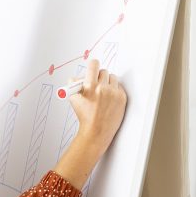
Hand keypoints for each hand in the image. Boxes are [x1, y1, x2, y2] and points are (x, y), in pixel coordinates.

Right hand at [52, 59, 126, 189]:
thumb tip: (78, 76)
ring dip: (108, 82)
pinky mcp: (122, 98)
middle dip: (99, 76)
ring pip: (112, 78)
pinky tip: (109, 99)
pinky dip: (114, 90)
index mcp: (90, 86)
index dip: (92, 65)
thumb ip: (74, 84)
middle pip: (103, 71)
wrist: (96, 131)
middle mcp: (103, 88)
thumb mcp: (73, 99)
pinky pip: (119, 87)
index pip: (93, 65)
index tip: (93, 67)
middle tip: (96, 83)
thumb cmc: (84, 116)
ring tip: (103, 92)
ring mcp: (114, 93)